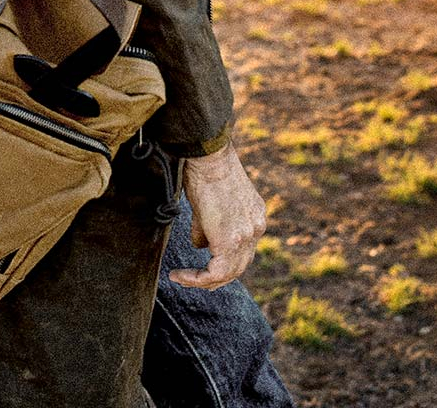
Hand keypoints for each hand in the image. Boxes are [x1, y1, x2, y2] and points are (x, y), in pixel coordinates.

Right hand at [168, 140, 264, 290]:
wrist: (209, 156)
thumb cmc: (204, 169)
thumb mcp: (210, 201)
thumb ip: (208, 226)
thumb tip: (200, 244)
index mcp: (254, 215)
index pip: (242, 250)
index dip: (222, 261)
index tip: (200, 264)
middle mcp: (256, 227)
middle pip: (239, 266)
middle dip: (213, 277)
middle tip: (191, 278)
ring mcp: (247, 235)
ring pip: (229, 273)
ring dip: (203, 280)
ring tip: (182, 278)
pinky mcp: (231, 241)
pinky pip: (217, 272)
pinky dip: (197, 278)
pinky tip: (179, 275)